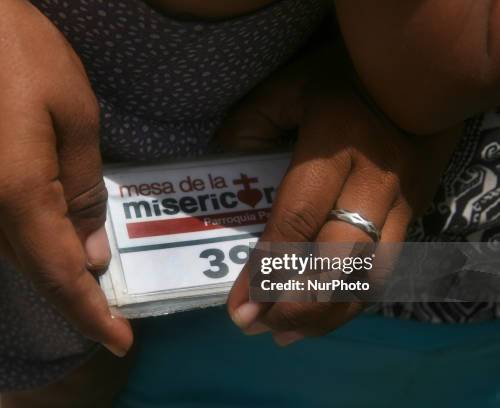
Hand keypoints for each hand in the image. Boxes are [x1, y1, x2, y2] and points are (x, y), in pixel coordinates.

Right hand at [0, 0, 130, 355]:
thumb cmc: (21, 54)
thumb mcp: (75, 118)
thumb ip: (83, 189)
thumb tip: (89, 247)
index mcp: (15, 196)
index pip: (61, 276)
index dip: (91, 314)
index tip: (120, 341)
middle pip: (36, 272)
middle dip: (77, 296)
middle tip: (113, 312)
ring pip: (18, 253)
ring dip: (56, 268)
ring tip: (94, 272)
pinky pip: (1, 231)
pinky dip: (34, 243)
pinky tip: (57, 234)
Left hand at [217, 43, 460, 344]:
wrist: (417, 78)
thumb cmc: (340, 79)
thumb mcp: (284, 90)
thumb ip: (245, 130)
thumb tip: (219, 182)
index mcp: (334, 144)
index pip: (297, 218)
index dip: (267, 267)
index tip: (239, 305)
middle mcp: (374, 181)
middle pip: (340, 259)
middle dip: (297, 303)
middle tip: (258, 327)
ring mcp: (404, 201)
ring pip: (372, 275)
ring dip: (328, 313)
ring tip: (286, 334)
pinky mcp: (417, 214)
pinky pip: (388, 269)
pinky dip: (353, 299)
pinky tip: (323, 314)